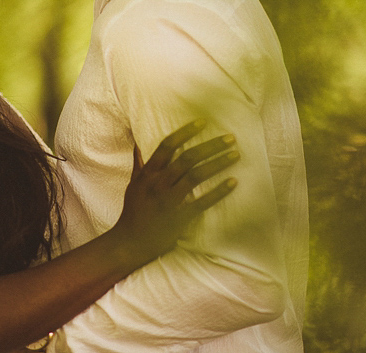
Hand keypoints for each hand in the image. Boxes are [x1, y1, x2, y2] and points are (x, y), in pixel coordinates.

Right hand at [110, 120, 237, 266]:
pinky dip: (219, 191)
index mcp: (148, 173)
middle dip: (210, 145)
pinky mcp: (180, 217)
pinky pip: (202, 201)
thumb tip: (138, 145)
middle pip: (187, 157)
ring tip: (235, 155)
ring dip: (218, 163)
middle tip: (230, 137)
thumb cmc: (133, 212)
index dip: (186, 132)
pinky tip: (233, 182)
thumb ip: (139, 164)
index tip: (203, 123)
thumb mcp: (133, 185)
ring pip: (196, 175)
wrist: (130, 243)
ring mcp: (169, 200)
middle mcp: (159, 183)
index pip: (168, 145)